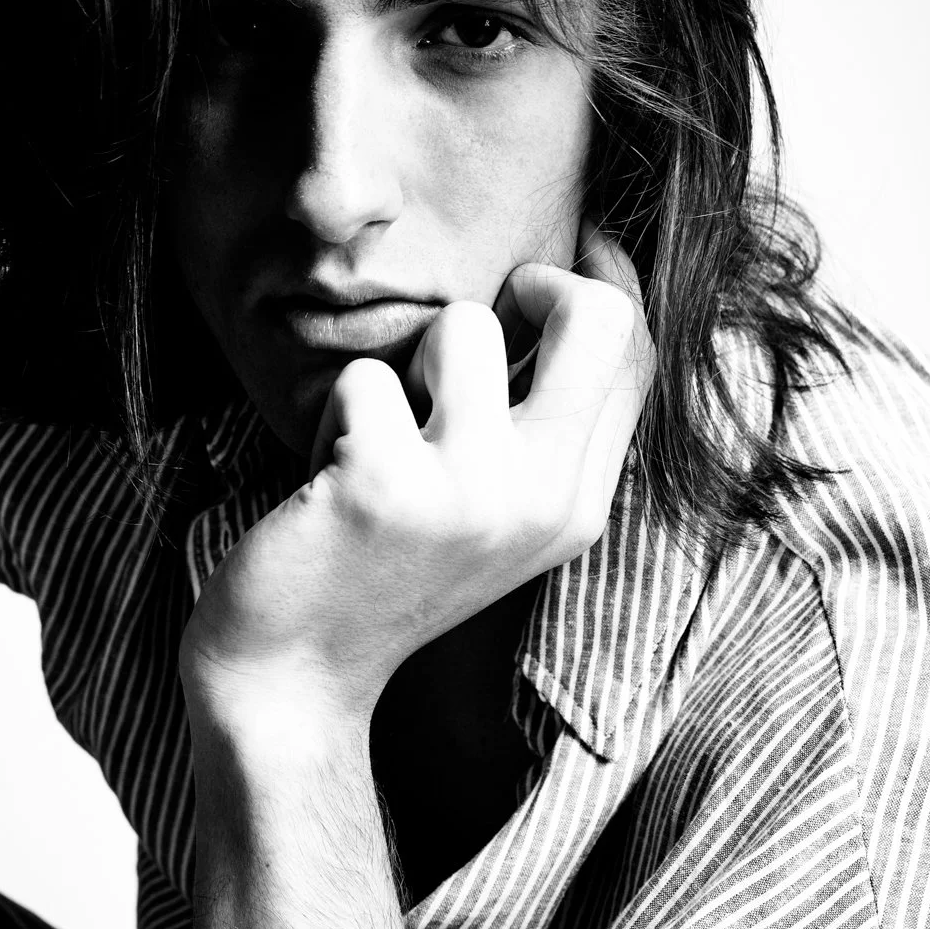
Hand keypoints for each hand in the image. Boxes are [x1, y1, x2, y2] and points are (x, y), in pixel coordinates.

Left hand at [180, 220, 652, 726]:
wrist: (293, 679)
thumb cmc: (378, 572)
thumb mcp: (485, 510)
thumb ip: (534, 427)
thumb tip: (558, 293)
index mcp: (577, 505)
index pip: (636, 352)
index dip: (605, 277)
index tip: (569, 249)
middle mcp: (542, 500)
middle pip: (596, 319)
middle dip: (536, 282)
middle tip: (486, 319)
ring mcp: (469, 495)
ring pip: (464, 326)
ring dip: (405, 364)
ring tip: (378, 432)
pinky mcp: (386, 487)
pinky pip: (364, 377)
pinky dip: (333, 414)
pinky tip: (326, 480)